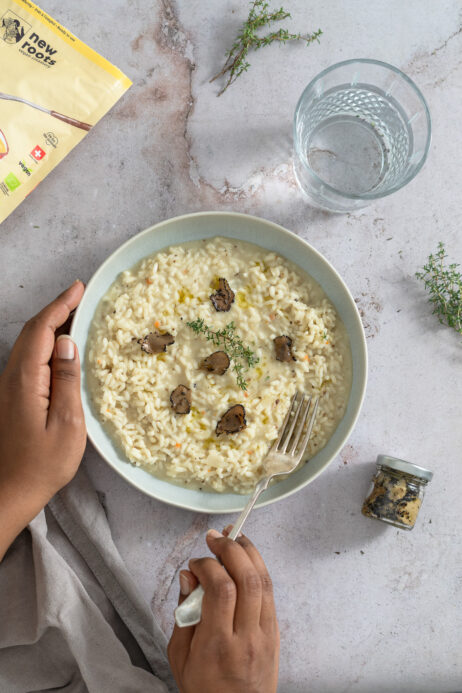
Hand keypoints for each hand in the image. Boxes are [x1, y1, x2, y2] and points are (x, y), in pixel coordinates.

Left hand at [0, 281, 85, 559]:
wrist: (10, 491)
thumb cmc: (44, 462)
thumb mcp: (67, 423)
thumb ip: (67, 380)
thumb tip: (68, 342)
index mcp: (26, 380)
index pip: (42, 331)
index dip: (60, 306)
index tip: (78, 288)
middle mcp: (12, 377)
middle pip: (31, 332)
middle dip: (55, 309)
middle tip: (80, 296)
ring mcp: (9, 387)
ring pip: (28, 344)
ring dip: (50, 325)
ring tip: (74, 315)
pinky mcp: (11, 397)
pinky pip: (28, 358)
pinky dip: (45, 343)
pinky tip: (60, 348)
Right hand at [168, 527, 279, 692]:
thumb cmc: (204, 690)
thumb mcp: (179, 656)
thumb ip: (183, 613)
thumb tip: (188, 576)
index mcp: (217, 645)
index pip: (221, 590)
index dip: (208, 566)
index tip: (195, 563)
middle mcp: (246, 637)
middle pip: (247, 579)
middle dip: (231, 549)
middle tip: (216, 537)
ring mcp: (265, 635)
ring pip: (264, 582)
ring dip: (250, 553)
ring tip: (234, 538)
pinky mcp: (275, 633)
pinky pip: (270, 594)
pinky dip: (258, 570)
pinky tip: (247, 560)